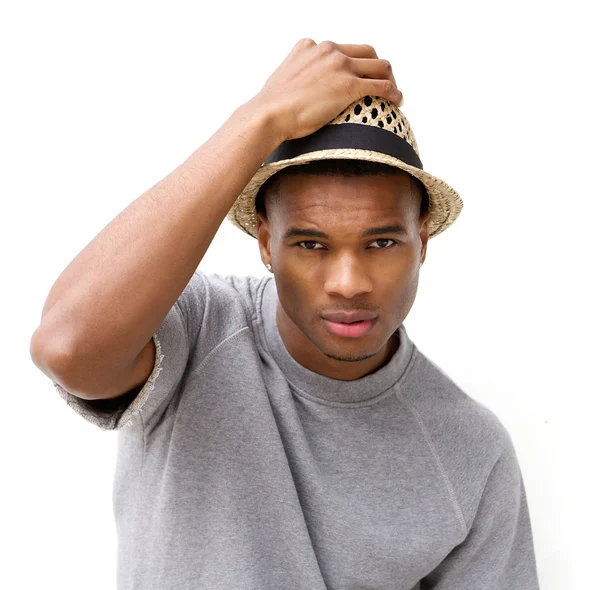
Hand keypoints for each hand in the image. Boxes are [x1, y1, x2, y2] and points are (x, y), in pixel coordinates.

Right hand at [250, 38, 402, 142]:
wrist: (269, 113)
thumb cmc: (272, 107)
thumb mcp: (284, 80)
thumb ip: (298, 77)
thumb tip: (300, 94)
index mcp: (312, 46)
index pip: (344, 49)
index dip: (357, 62)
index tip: (361, 76)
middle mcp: (328, 50)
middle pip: (367, 52)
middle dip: (378, 67)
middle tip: (383, 83)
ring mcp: (340, 66)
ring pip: (379, 66)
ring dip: (390, 79)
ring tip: (394, 94)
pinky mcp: (349, 85)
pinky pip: (381, 86)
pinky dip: (393, 93)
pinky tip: (397, 101)